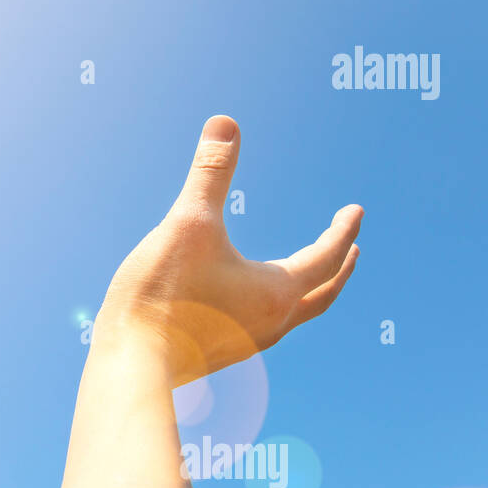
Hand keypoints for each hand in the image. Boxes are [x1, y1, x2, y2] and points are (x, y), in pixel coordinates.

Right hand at [94, 116, 361, 388]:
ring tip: (306, 276)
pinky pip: (265, 327)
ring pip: (295, 315)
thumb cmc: (162, 295)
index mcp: (276, 291)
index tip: (355, 210)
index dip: (342, 229)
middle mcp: (272, 323)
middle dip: (339, 268)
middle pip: (322, 295)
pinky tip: (249, 302)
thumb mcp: (188, 224)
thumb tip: (225, 122)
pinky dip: (277, 307)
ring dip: (310, 291)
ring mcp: (248, 344)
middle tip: (353, 248)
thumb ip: (209, 174)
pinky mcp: (221, 355)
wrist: (131, 365)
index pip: (326, 256)